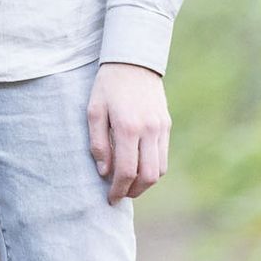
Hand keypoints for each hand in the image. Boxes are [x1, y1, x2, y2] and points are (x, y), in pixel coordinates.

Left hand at [86, 62, 169, 203]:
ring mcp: (161, 127)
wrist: (133, 61)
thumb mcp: (94, 111)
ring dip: (145, 183)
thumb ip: (98, 144)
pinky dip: (153, 168)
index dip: (118, 190)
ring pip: (160, 169)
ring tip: (129, 184)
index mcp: (128, 127)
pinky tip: (139, 167)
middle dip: (134, 191)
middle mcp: (149, 130)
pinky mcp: (166, 125)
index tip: (110, 199)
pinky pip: (164, 156)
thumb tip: (104, 172)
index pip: (127, 171)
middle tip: (120, 195)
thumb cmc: (108, 86)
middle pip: (148, 176)